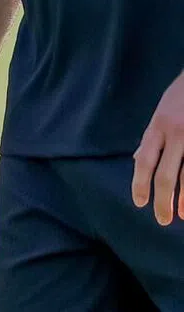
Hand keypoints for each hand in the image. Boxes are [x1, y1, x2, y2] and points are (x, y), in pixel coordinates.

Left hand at [133, 69, 183, 224]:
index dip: (140, 182)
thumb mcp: (161, 113)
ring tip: (182, 216)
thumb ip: (152, 138)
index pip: (145, 159)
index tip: (139, 203)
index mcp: (159, 126)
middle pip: (166, 173)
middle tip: (161, 219)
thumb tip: (139, 160)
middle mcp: (176, 133)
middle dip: (162, 199)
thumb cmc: (181, 98)